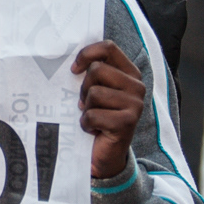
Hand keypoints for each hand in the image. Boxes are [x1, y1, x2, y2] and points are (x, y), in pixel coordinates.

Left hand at [72, 41, 143, 179]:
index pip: (108, 48)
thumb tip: (67, 54)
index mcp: (130, 73)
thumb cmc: (97, 118)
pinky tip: (93, 130)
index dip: (87, 54)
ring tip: (93, 118)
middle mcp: (137, 86)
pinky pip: (92, 114)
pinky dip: (86, 124)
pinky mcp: (127, 122)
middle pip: (97, 70)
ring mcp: (135, 104)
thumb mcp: (95, 90)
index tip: (74, 69)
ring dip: (86, 108)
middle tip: (86, 104)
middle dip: (83, 87)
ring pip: (94, 92)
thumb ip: (92, 71)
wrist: (104, 155)